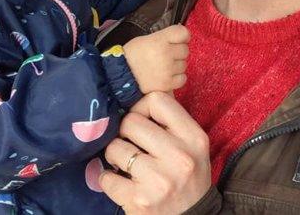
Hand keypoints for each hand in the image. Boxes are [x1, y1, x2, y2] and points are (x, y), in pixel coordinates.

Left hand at [100, 92, 211, 213]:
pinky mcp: (139, 200)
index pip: (157, 100)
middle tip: (131, 144)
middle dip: (125, 132)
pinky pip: (106, 177)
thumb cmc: (188, 176)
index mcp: (193, 138)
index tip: (141, 121)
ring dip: (114, 154)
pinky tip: (119, 181)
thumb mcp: (193, 145)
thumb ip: (171, 122)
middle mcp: (179, 157)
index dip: (142, 107)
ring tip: (125, 163)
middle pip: (131, 122)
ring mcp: (158, 180)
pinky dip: (108, 178)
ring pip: (115, 147)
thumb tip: (135, 99)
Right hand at [124, 25, 188, 93]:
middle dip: (177, 52)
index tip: (180, 40)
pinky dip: (177, 78)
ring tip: (163, 67)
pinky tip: (166, 76)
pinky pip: (182, 79)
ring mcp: (167, 70)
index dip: (183, 36)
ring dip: (177, 66)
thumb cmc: (130, 57)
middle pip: (185, 50)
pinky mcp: (167, 84)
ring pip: (184, 65)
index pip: (183, 33)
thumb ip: (162, 38)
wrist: (119, 77)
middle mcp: (165, 54)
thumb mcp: (144, 40)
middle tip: (166, 56)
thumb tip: (177, 38)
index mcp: (159, 40)